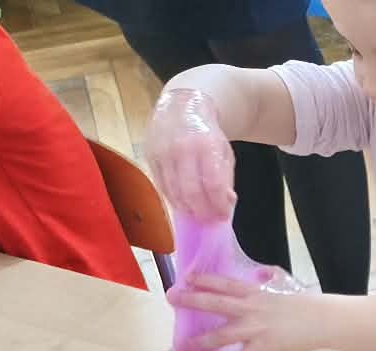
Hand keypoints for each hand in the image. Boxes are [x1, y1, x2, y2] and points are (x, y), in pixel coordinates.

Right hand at [145, 86, 235, 220]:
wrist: (181, 106)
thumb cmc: (207, 133)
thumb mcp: (224, 152)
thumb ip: (226, 178)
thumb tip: (225, 202)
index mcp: (206, 145)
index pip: (213, 184)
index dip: (218, 205)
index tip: (222, 216)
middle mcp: (182, 148)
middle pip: (191, 192)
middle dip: (202, 211)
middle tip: (208, 219)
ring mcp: (162, 151)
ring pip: (173, 191)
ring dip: (186, 208)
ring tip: (197, 213)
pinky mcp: (149, 155)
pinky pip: (161, 185)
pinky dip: (172, 198)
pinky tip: (182, 202)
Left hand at [170, 274, 322, 350]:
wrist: (323, 320)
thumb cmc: (305, 307)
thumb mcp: (283, 291)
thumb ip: (269, 285)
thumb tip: (263, 279)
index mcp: (254, 293)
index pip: (224, 283)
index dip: (204, 279)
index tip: (186, 277)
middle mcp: (251, 307)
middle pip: (216, 302)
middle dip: (192, 300)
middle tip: (171, 298)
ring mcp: (256, 327)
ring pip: (223, 333)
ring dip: (201, 341)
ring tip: (183, 346)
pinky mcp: (265, 345)